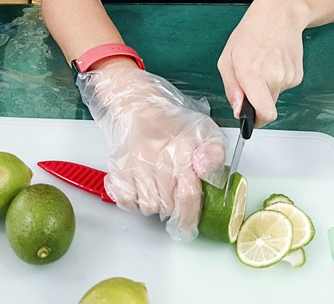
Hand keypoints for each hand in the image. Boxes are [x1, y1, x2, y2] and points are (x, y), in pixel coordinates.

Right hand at [77, 67, 226, 241]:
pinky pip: (127, 201)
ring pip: (148, 207)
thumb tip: (209, 171)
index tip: (189, 227)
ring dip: (156, 204)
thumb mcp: (205, 131)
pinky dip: (134, 201)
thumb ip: (215, 153)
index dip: (189, 217)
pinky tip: (143, 188)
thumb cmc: (174, 123)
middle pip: (167, 206)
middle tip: (176, 197)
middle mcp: (158, 159)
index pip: (187, 196)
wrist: (139, 106)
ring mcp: (136, 165)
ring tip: (160, 189)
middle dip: (174, 208)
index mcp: (183, 151)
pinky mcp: (119, 169)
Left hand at [217, 0, 303, 126]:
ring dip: (267, 86)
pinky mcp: (298, 76)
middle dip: (258, 99)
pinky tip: (274, 61)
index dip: (257, 121)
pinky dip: (277, 79)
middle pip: (266, 106)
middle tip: (252, 77)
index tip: (251, 119)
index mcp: (252, 74)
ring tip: (264, 63)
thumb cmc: (251, 33)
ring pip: (275, 95)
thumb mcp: (227, 58)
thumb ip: (231, 88)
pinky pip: (284, 87)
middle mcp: (273, 77)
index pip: (264, 113)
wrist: (279, 14)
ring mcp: (288, 76)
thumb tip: (238, 110)